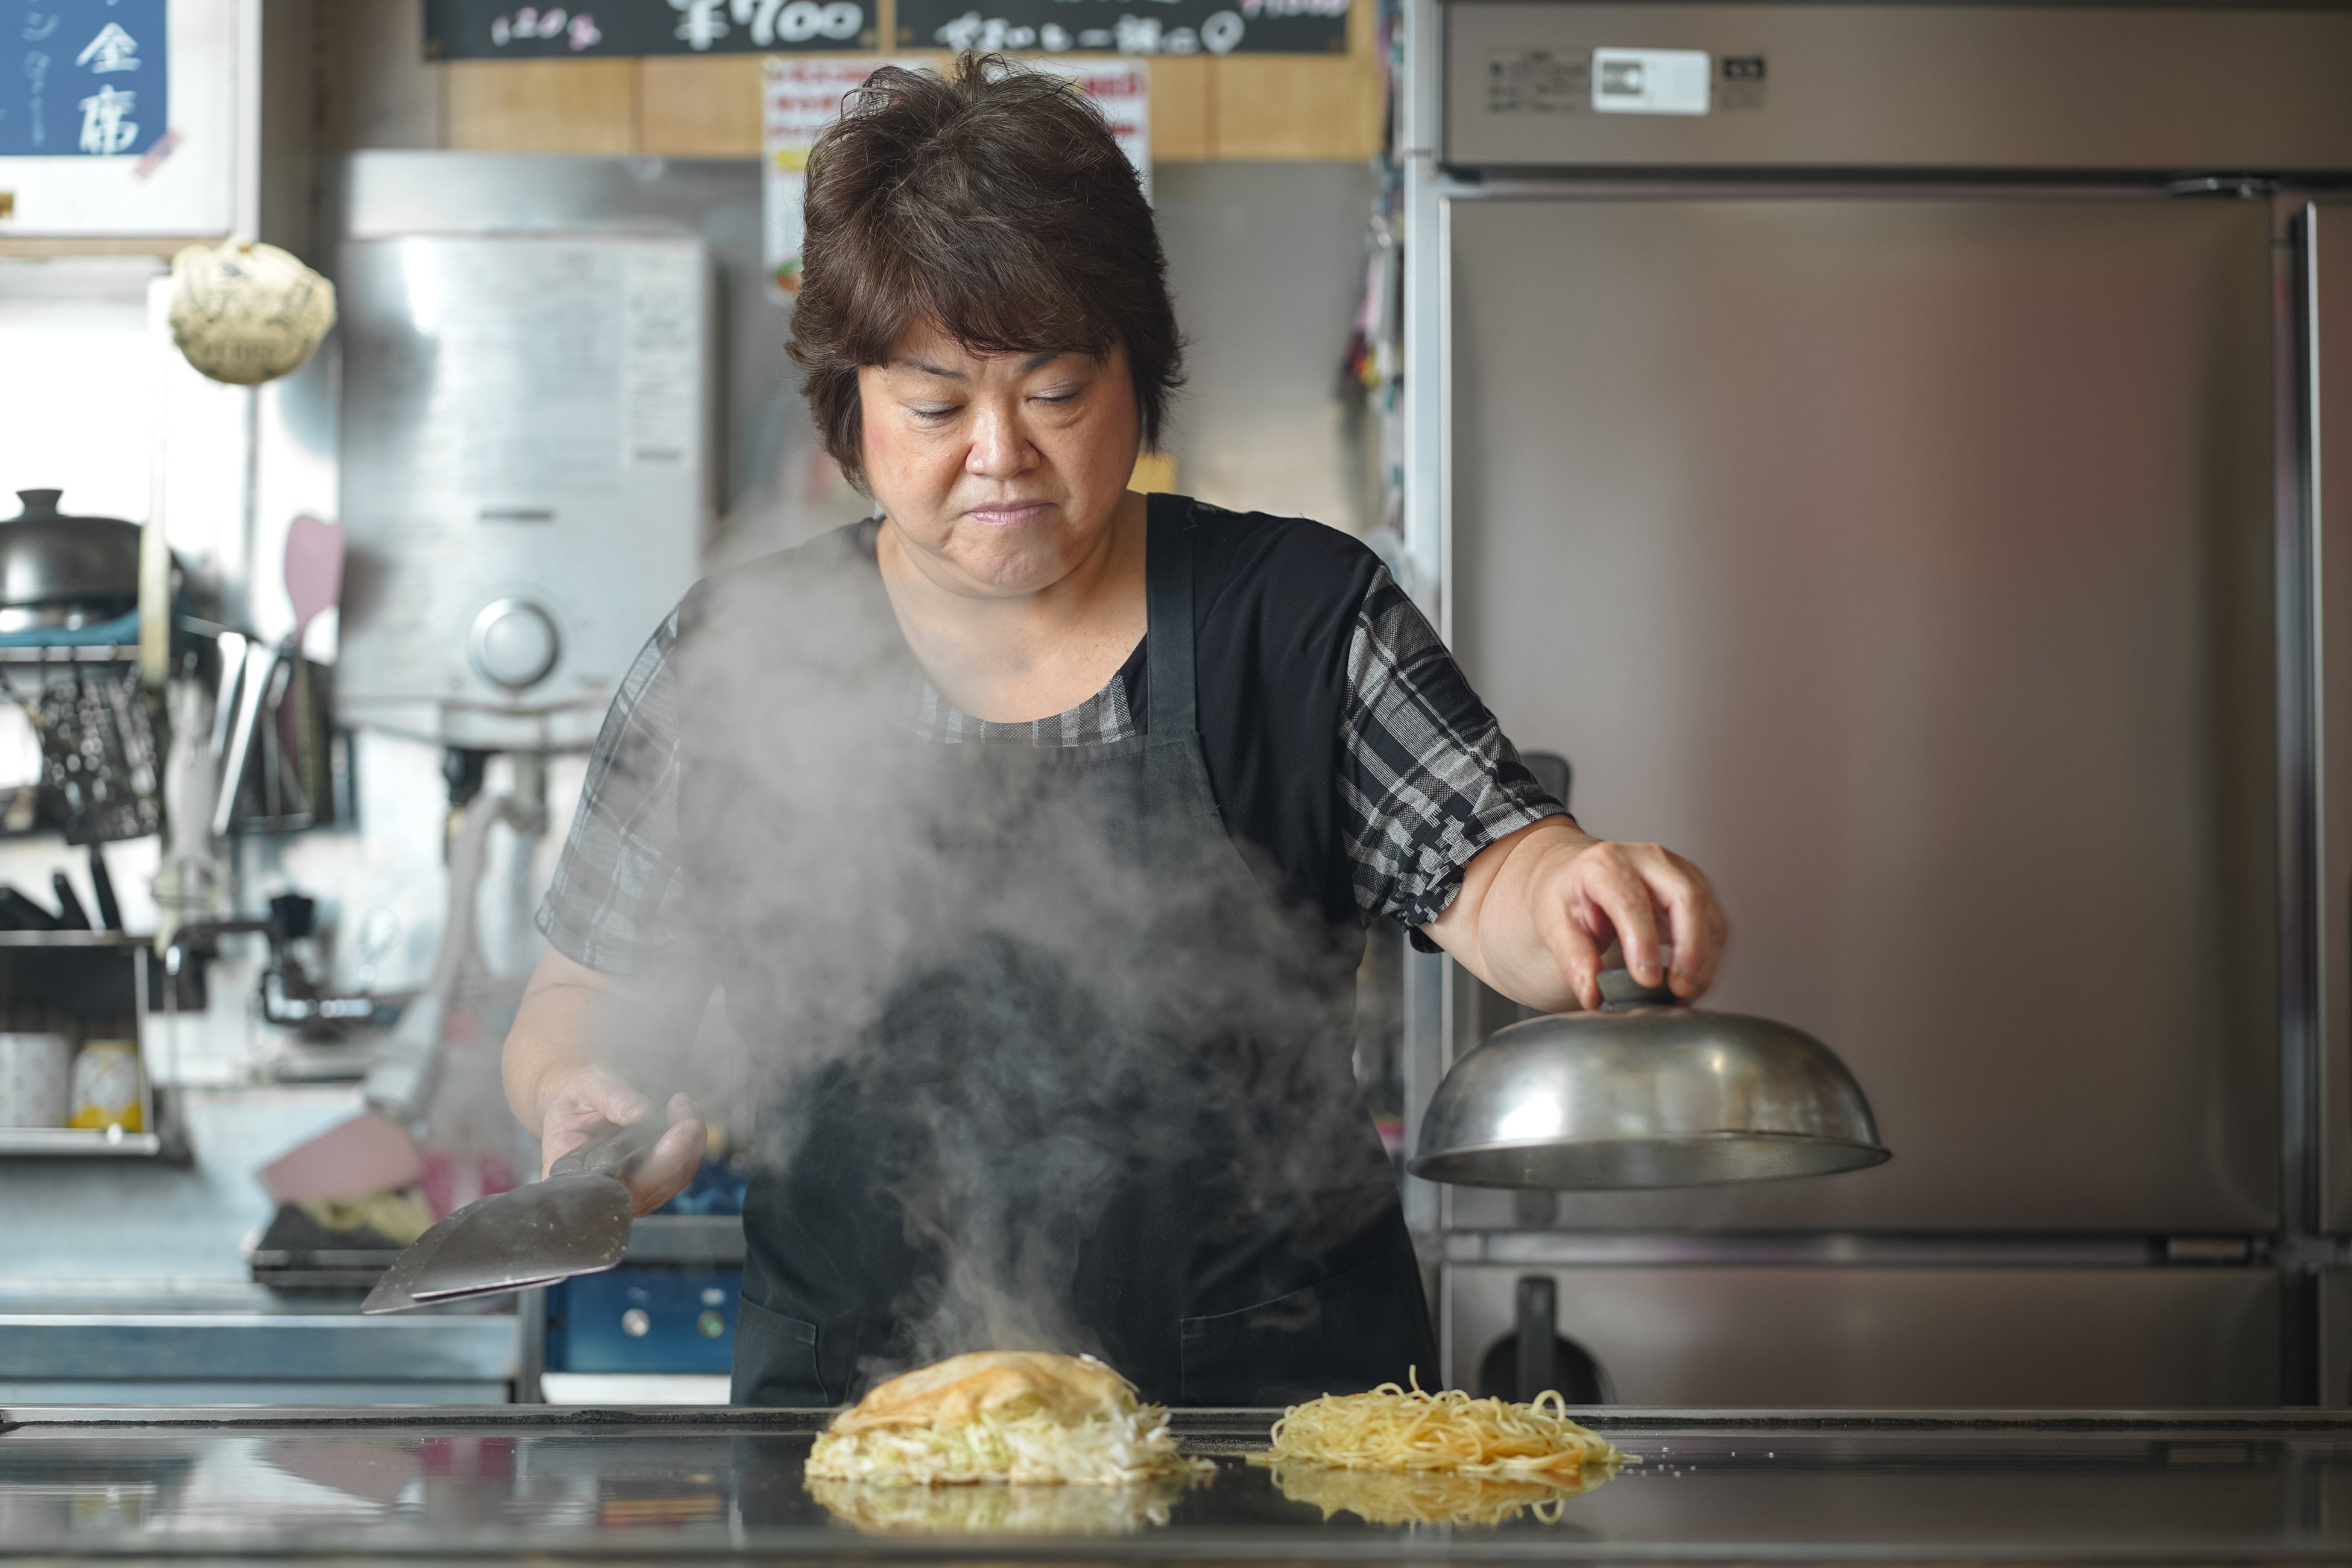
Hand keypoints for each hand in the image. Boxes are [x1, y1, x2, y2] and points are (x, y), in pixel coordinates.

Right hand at [535, 1064, 706, 1216]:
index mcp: (572, 1176)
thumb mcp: (588, 1086)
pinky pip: (676, 1174)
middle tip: (686, 1109)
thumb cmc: (578, 1097)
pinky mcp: (647, 1186)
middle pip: (651, 1190)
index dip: (652, 1171)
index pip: (615, 1189)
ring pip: (670, 1183)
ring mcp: (627, 1194)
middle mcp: (600, 1194)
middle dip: (678, 1150)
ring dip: (689, 1145)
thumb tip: (641, 1113)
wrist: (580, 1103)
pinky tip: (686, 1116)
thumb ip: (611, 1097)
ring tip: (685, 1105)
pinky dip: (689, 1146)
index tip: (677, 1132)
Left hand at [1526, 832, 1726, 1009]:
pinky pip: (1715, 925)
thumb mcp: (1555, 922)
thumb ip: (1573, 958)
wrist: (1579, 870)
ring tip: (1684, 995)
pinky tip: (1691, 982)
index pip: (1632, 900)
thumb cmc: (1570, 893)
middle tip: (1679, 990)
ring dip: (1704, 961)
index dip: (1643, 941)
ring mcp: (1679, 871)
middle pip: (1686, 898)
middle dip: (1690, 950)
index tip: (1646, 980)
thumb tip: (1593, 994)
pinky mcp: (1698, 889)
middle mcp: (1649, 859)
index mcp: (1607, 863)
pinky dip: (1709, 958)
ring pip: (1709, 913)